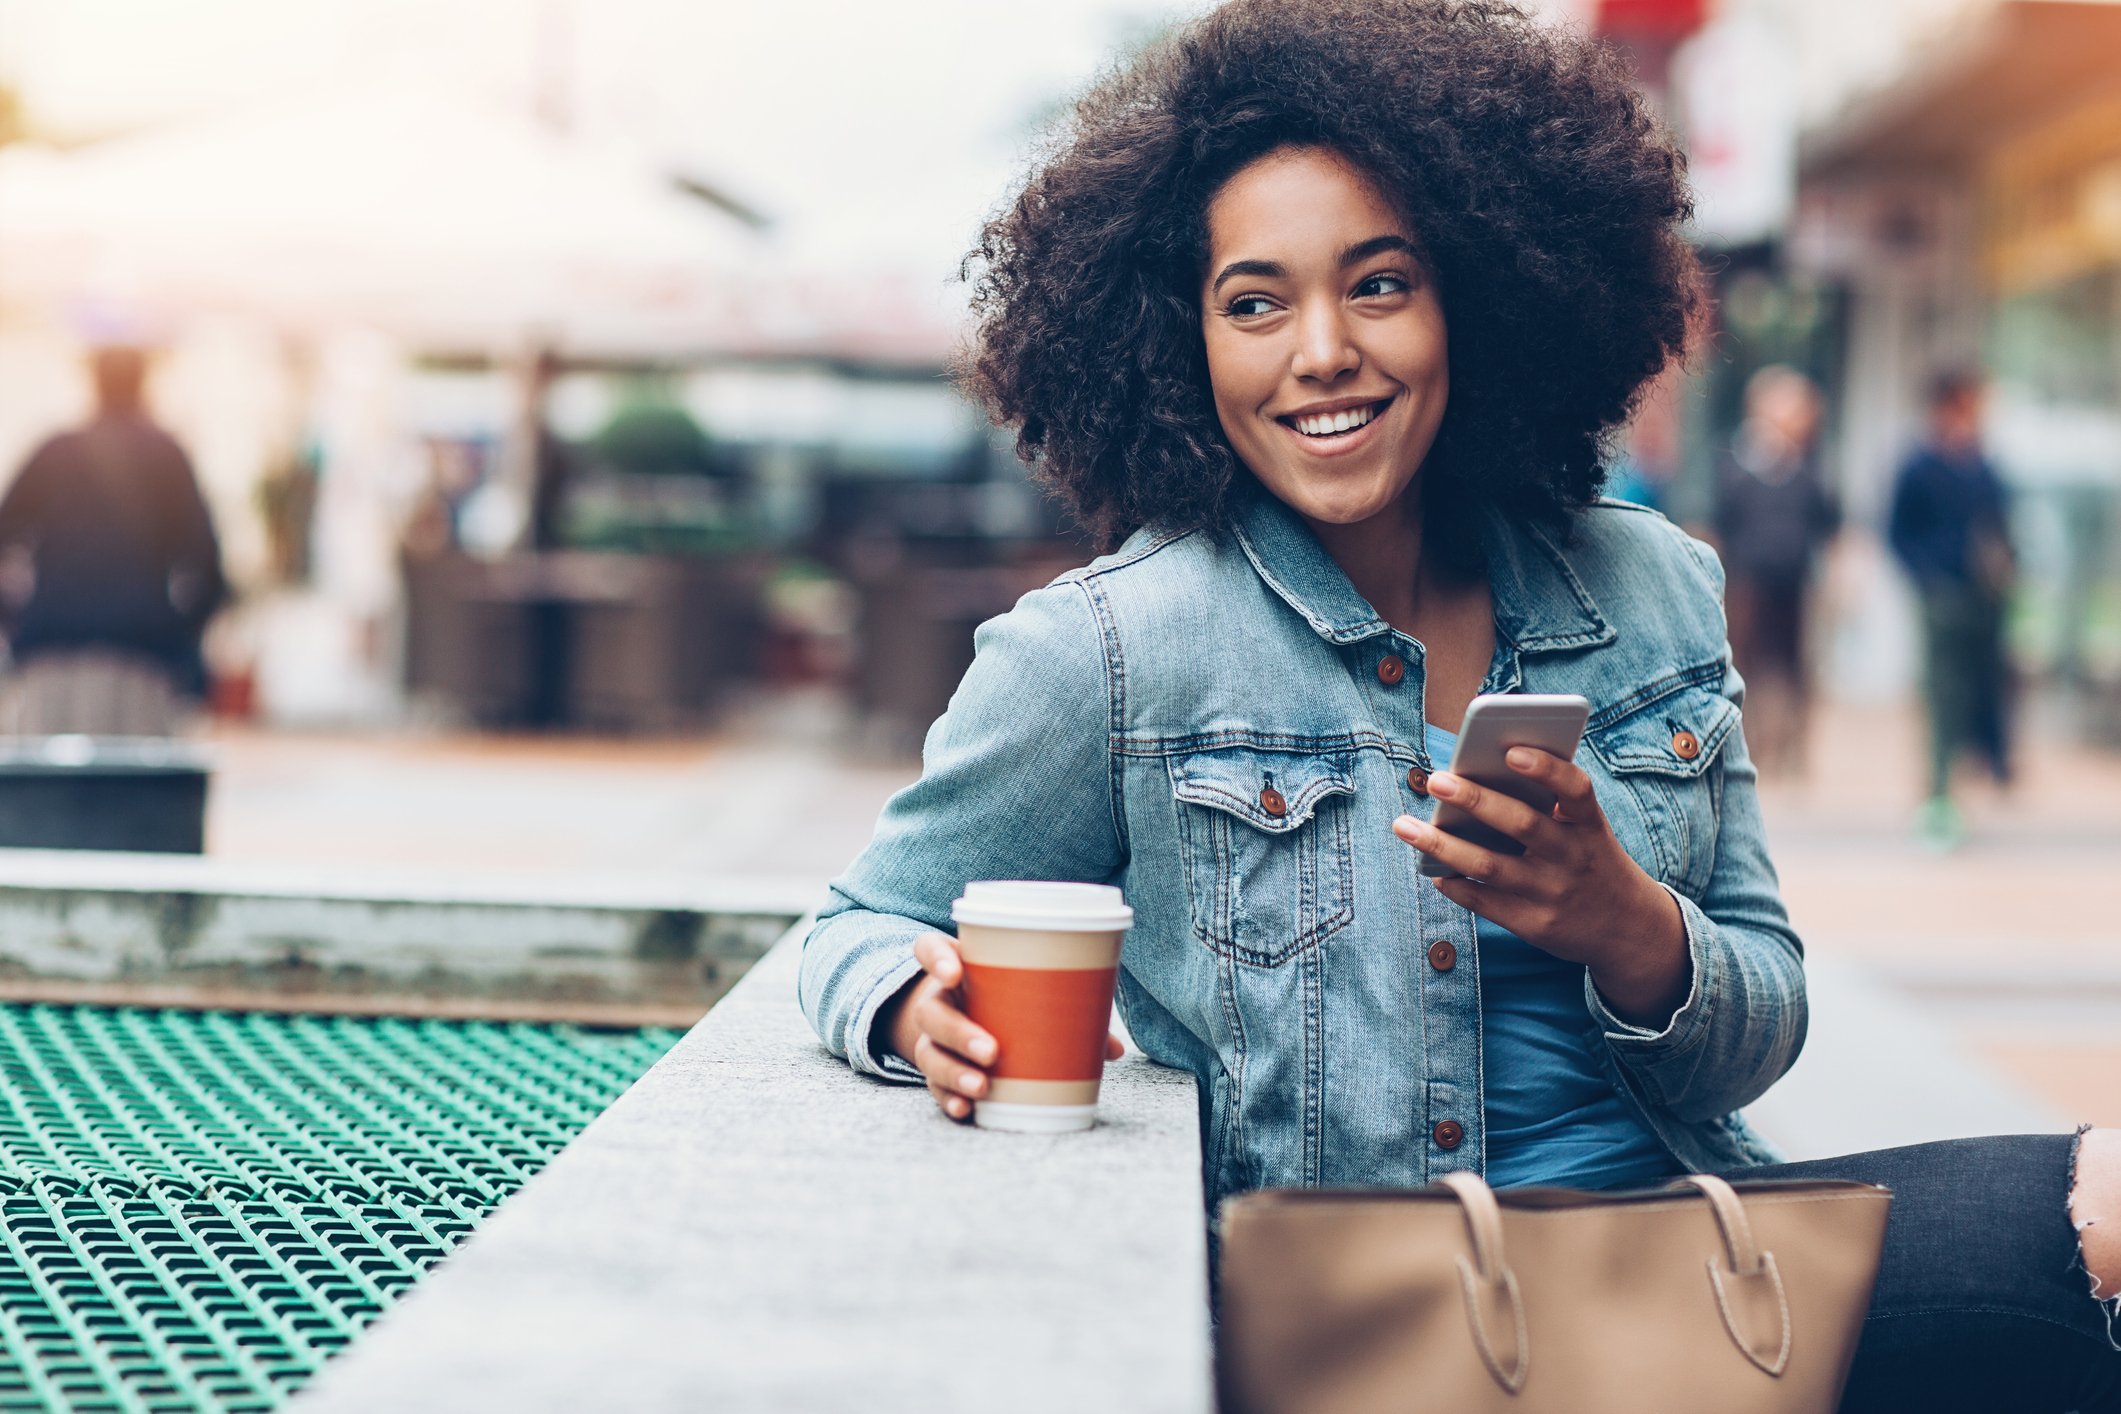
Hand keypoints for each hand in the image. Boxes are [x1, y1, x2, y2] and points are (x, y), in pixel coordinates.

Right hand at [882, 933, 1125, 1121]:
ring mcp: (931, 1038)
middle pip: (933, 1012)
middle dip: (960, 1033)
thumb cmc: (1002, 997)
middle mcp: (937, 1001)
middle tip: (992, 1051)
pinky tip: (966, 1108)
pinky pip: (932, 1086)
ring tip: (982, 1086)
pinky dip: (948, 1097)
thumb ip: (1066, 1010)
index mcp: (957, 967)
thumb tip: (1114, 1050)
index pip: (929, 950)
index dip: (936, 959)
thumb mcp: (1025, 992)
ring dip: (953, 1071)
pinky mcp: (934, 1069)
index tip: (954, 973)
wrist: (960, 1019)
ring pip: (929, 1053)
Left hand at [1392, 748, 1688, 1026]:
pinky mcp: (1534, 925)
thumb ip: (1548, 805)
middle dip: (1475, 800)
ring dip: (1442, 845)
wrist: (1629, 928)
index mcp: (1590, 825)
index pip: (1576, 789)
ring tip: (1404, 826)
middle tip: (1436, 779)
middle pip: (1521, 824)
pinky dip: (1454, 884)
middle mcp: (1573, 857)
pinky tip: (1432, 869)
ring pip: (1489, 865)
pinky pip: (1484, 901)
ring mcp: (1553, 893)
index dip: (1547, 769)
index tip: (1512, 750)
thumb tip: (1477, 777)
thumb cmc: (1590, 859)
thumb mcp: (1586, 830)